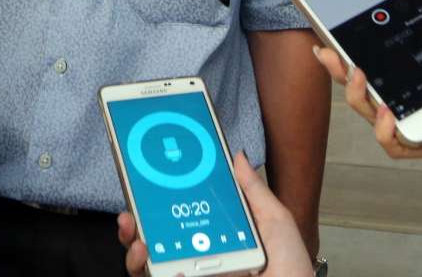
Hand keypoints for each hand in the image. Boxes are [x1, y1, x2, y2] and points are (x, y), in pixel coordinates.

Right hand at [116, 151, 312, 276]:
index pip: (180, 216)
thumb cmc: (291, 269)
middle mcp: (199, 258)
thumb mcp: (275, 222)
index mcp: (216, 236)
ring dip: (133, 250)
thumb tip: (237, 156)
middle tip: (130, 214)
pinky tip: (158, 264)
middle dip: (135, 225)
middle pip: (155, 239)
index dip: (159, 201)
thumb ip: (252, 190)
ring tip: (139, 241)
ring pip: (148, 265)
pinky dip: (149, 271)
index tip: (147, 184)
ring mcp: (192, 275)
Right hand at [315, 0, 421, 178]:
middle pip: (366, 86)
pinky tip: (388, 111)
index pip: (382, 59)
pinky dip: (385, 131)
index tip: (333, 25)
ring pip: (372, 114)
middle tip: (327, 49)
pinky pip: (398, 144)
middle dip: (338, 69)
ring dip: (355, 96)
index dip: (352, 46)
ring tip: (358, 75)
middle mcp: (420, 97)